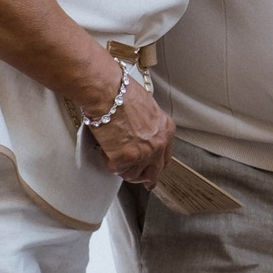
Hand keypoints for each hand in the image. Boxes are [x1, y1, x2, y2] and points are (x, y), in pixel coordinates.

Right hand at [82, 61, 172, 188]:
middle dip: (144, 177)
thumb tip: (140, 134)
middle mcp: (158, 144)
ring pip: (132, 173)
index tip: (152, 173)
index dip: (157, 167)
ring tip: (114, 153)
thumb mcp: (147, 108)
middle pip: (154, 171)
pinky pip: (116, 169)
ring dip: (122, 168)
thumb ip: (148, 126)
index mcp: (166, 129)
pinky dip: (108, 161)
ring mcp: (143, 153)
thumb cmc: (122, 93)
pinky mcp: (125, 159)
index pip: (165, 157)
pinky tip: (106, 148)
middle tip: (138, 179)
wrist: (108, 93)